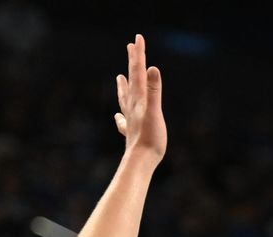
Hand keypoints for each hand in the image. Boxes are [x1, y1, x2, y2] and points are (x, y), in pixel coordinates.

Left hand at [114, 34, 165, 163]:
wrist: (140, 162)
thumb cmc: (150, 139)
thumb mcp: (155, 112)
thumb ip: (154, 90)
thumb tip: (153, 68)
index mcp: (139, 99)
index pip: (139, 72)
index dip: (139, 55)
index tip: (138, 38)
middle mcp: (132, 107)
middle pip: (132, 80)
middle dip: (132, 63)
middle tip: (130, 47)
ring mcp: (130, 119)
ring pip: (125, 98)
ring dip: (123, 86)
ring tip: (119, 77)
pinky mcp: (131, 133)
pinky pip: (124, 120)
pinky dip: (121, 115)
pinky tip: (118, 117)